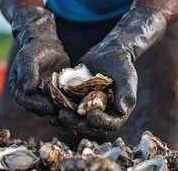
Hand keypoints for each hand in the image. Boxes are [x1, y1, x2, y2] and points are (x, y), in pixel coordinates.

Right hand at [10, 5, 69, 116]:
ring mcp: (43, 95)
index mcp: (20, 88)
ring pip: (51, 107)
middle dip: (51, 112)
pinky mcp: (56, 93)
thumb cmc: (35, 48)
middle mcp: (31, 95)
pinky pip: (62, 101)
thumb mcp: (29, 58)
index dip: (37, 106)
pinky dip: (69, 104)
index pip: (27, 101)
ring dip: (61, 112)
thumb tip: (27, 89)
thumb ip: (28, 72)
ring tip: (72, 114)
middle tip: (63, 114)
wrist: (47, 44)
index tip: (49, 108)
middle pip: (39, 108)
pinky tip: (80, 106)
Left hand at [58, 6, 166, 133]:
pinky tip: (50, 104)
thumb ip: (126, 94)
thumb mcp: (127, 78)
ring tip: (56, 116)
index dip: (100, 124)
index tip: (90, 118)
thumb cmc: (122, 65)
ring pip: (75, 119)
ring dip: (65, 120)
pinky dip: (58, 107)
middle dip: (76, 123)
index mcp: (116, 113)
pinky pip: (67, 107)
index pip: (109, 124)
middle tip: (66, 118)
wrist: (108, 53)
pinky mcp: (76, 100)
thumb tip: (121, 110)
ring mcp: (87, 107)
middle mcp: (101, 113)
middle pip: (89, 125)